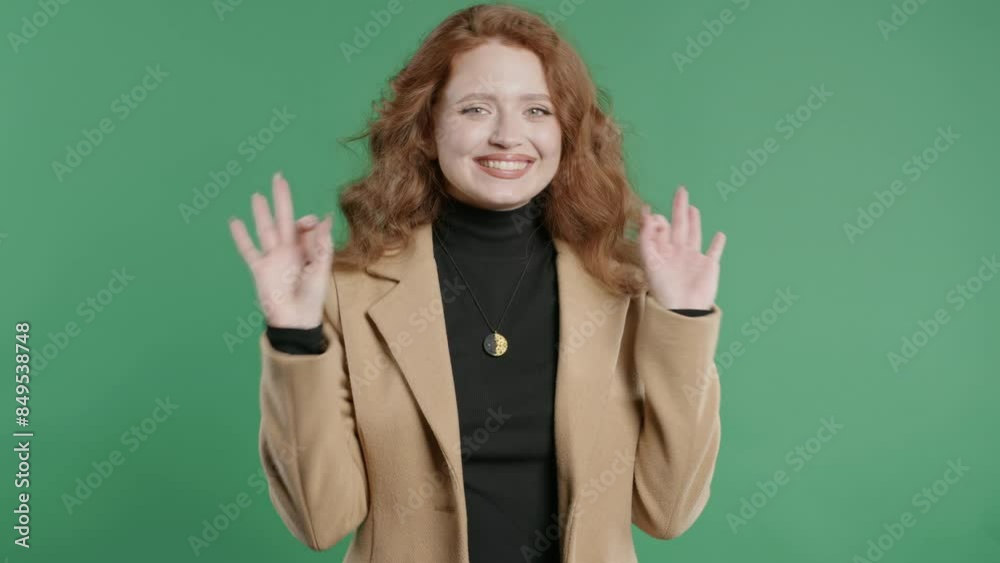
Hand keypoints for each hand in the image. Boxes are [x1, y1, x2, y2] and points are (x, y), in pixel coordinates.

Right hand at [228, 171, 333, 328]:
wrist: (294, 320)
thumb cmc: (311, 297)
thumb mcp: (320, 269)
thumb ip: (321, 244)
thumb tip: (325, 218)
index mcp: (306, 249)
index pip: (304, 225)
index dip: (307, 220)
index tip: (308, 223)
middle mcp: (289, 249)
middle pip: (284, 218)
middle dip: (282, 198)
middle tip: (279, 176)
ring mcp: (273, 257)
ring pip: (265, 229)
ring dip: (261, 213)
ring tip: (257, 196)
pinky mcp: (259, 268)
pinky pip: (248, 249)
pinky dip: (241, 236)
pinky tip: (234, 222)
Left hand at [638, 186, 724, 310]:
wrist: (683, 309)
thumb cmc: (663, 289)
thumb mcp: (650, 261)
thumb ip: (647, 238)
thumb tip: (649, 216)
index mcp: (662, 252)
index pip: (659, 230)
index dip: (654, 220)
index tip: (648, 210)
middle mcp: (677, 253)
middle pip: (679, 225)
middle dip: (679, 208)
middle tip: (680, 190)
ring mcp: (693, 259)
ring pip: (694, 235)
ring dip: (694, 221)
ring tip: (691, 208)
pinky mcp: (709, 266)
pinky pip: (714, 252)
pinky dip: (718, 244)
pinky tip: (719, 235)